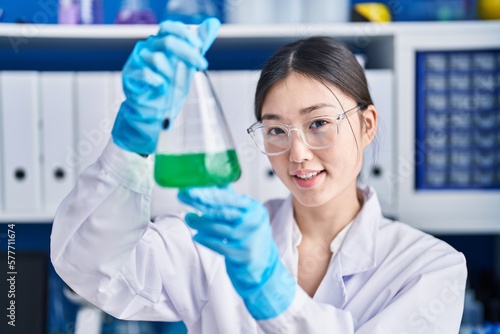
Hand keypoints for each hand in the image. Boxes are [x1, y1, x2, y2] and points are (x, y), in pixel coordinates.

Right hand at [112, 18, 220, 154]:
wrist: (155, 109)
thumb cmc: (170, 84)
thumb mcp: (189, 64)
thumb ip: (199, 44)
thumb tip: (214, 23)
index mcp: (159, 41)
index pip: (169, 28)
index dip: (185, 34)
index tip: (200, 47)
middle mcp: (146, 47)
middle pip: (167, 41)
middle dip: (188, 53)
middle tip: (202, 65)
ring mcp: (136, 60)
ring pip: (157, 59)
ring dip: (171, 74)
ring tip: (172, 84)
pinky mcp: (129, 75)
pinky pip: (146, 75)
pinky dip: (158, 83)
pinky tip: (161, 88)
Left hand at [178, 186, 295, 319]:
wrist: (264, 266)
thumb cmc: (249, 236)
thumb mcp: (246, 216)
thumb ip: (231, 201)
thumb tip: (213, 181)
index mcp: (254, 208)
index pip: (230, 198)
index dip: (209, 193)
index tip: (192, 189)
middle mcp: (254, 222)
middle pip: (224, 211)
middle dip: (202, 203)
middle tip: (184, 198)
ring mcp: (249, 239)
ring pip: (219, 228)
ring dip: (200, 223)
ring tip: (189, 218)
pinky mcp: (243, 255)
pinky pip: (219, 245)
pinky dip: (205, 240)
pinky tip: (197, 236)